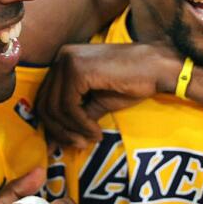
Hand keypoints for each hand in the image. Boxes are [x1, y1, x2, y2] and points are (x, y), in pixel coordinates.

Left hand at [36, 43, 180, 148]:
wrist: (157, 68)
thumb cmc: (132, 83)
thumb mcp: (97, 102)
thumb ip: (76, 117)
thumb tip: (53, 142)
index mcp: (64, 62)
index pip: (45, 98)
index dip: (53, 126)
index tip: (67, 143)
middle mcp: (61, 58)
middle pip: (45, 104)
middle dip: (60, 130)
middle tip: (79, 145)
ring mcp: (68, 61)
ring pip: (56, 107)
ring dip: (72, 130)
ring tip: (90, 139)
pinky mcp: (77, 70)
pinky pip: (69, 106)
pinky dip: (81, 124)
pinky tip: (96, 131)